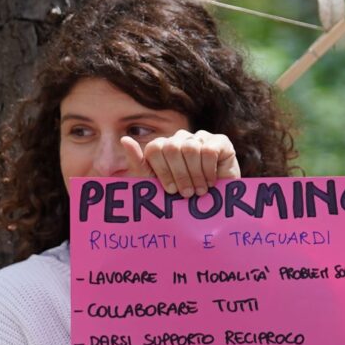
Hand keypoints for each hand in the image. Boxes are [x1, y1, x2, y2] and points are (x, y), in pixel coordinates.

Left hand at [120, 129, 239, 196]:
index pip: (154, 148)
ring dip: (194, 175)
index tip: (170, 190)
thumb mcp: (155, 185)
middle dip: (178, 175)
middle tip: (186, 194)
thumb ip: (138, 164)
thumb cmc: (182, 197)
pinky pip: (209, 150)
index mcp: (163, 147)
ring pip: (190, 149)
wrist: (214, 206)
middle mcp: (180, 138)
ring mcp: (200, 138)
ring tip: (199, 191)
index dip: (162, 171)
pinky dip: (208, 170)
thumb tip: (124, 139)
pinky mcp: (220, 141)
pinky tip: (211, 181)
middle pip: (171, 148)